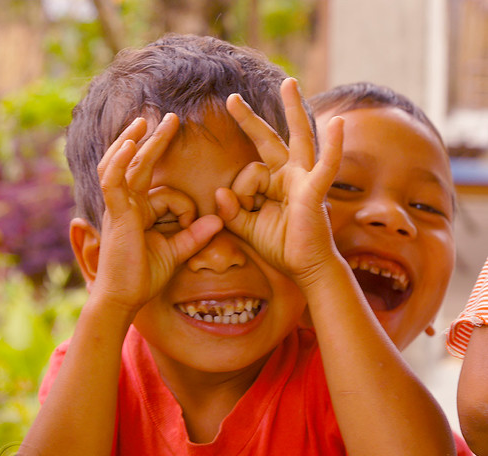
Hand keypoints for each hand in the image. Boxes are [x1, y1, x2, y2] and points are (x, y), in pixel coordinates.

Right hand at [94, 115, 222, 311]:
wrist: (125, 298)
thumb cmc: (145, 275)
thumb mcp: (177, 251)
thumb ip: (195, 235)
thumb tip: (217, 220)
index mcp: (141, 212)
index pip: (167, 194)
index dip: (186, 208)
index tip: (194, 226)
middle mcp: (127, 204)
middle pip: (140, 165)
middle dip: (154, 140)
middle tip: (170, 118)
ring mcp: (119, 207)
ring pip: (124, 166)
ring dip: (135, 141)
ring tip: (147, 119)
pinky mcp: (116, 214)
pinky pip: (113, 181)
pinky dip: (120, 162)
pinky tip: (129, 144)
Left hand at [216, 78, 343, 288]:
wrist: (306, 269)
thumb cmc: (281, 247)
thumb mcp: (248, 229)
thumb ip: (232, 212)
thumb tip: (219, 192)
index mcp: (273, 184)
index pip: (248, 173)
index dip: (239, 194)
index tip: (242, 211)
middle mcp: (290, 176)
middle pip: (270, 140)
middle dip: (250, 120)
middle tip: (232, 99)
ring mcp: (304, 180)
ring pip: (300, 139)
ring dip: (294, 111)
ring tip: (288, 83)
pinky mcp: (315, 191)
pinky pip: (326, 167)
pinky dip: (334, 147)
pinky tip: (338, 123)